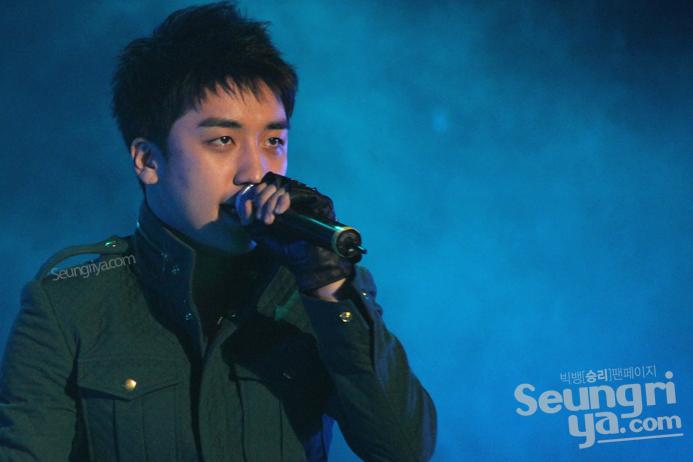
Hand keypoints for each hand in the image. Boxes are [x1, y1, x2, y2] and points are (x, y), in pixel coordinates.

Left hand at [237, 172, 354, 294]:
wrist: (306, 262)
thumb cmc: (284, 249)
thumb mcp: (260, 233)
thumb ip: (248, 218)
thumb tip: (245, 202)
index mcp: (279, 201)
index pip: (263, 187)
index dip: (255, 196)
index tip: (253, 215)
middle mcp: (292, 197)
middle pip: (271, 185)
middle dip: (262, 200)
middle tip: (263, 219)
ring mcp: (306, 197)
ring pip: (281, 187)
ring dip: (270, 202)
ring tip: (270, 220)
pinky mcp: (317, 200)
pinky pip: (296, 192)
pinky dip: (284, 199)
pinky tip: (279, 212)